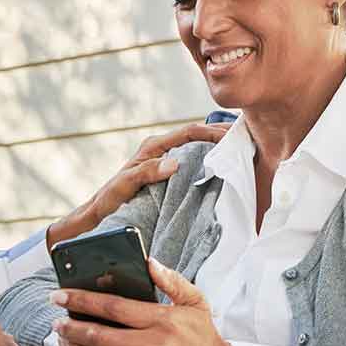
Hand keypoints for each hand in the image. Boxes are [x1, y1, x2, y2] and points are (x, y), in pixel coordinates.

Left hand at [46, 122, 228, 250]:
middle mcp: (160, 150)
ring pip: (197, 149)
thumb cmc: (108, 200)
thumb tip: (175, 162)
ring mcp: (164, 162)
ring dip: (218, 149)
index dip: (213, 131)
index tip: (234, 135)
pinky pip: (193, 163)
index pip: (189, 132)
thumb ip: (146, 172)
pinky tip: (224, 171)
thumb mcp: (125, 185)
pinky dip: (210, 163)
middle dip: (221, 135)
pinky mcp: (167, 175)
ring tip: (243, 152)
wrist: (98, 214)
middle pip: (197, 136)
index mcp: (153, 147)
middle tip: (247, 139)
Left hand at [51, 258, 234, 345]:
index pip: (113, 307)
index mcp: (161, 321)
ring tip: (62, 339)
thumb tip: (148, 262)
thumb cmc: (204, 338)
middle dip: (70, 326)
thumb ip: (171, 281)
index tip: (60, 295)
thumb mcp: (195, 303)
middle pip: (99, 335)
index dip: (81, 300)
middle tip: (55, 320)